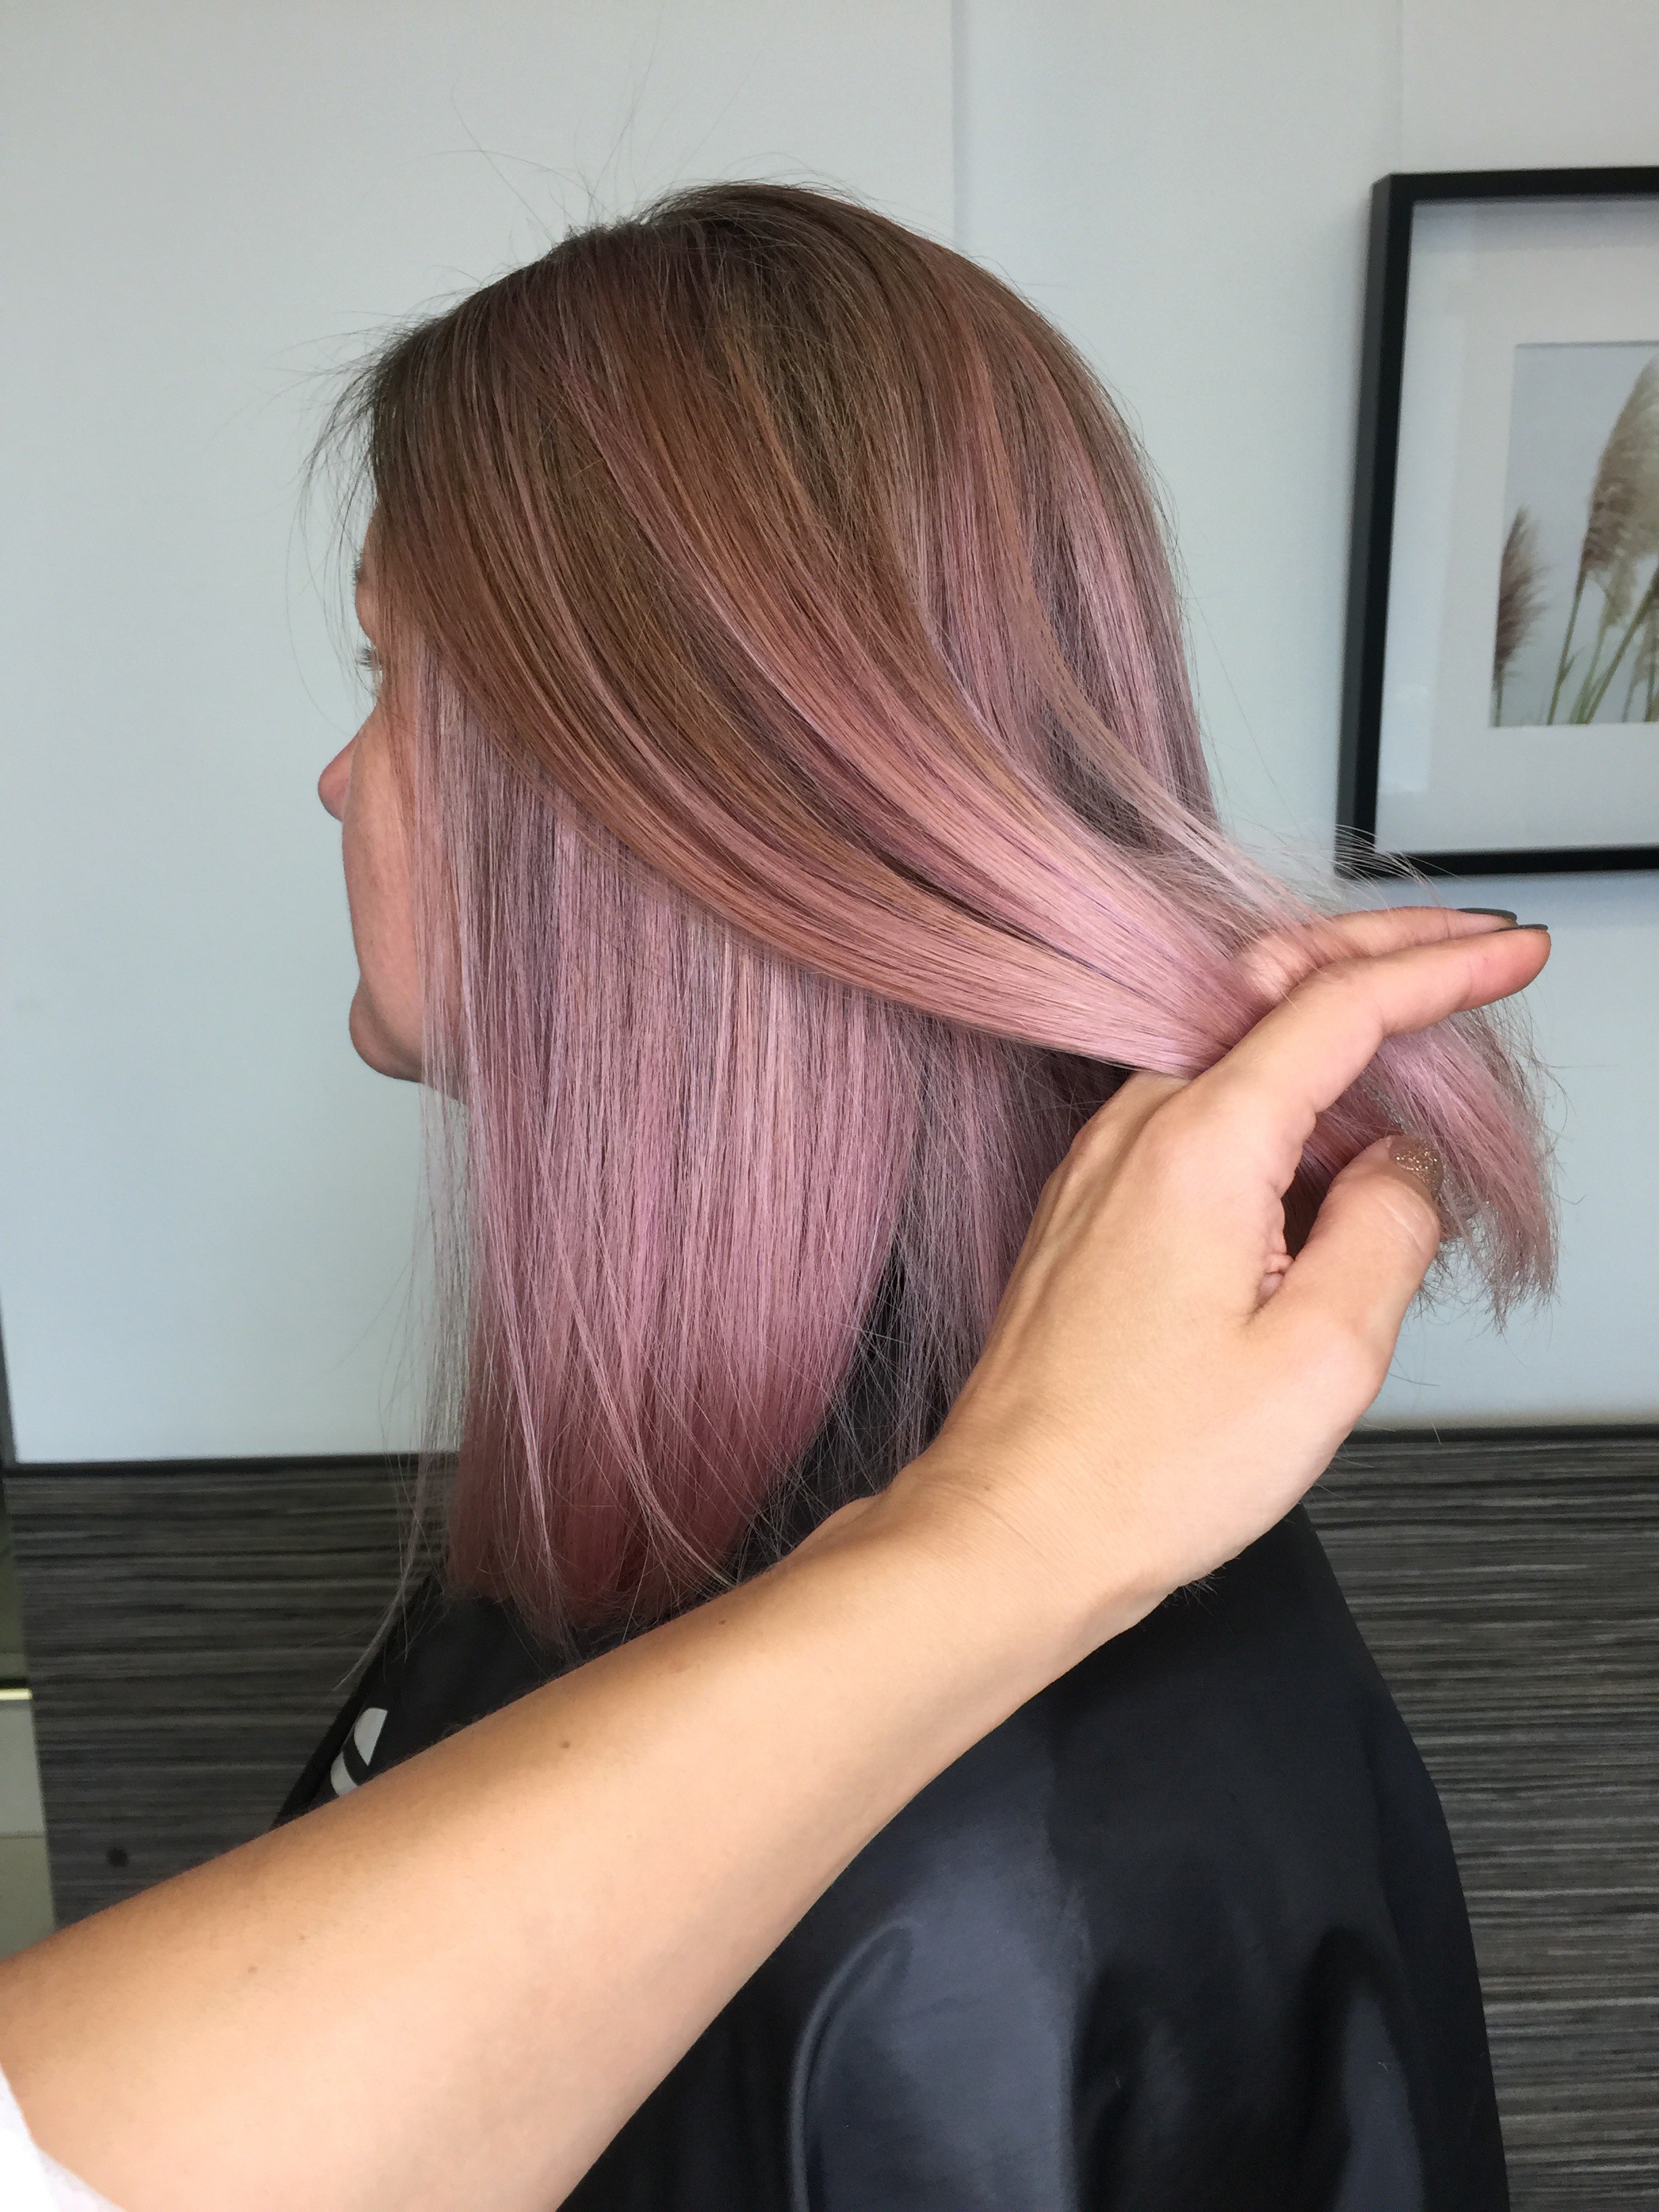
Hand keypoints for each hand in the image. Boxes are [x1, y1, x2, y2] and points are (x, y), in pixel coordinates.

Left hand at [891, 909, 1550, 1652]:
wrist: (1015, 1527)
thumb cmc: (1141, 1467)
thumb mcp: (1323, 1358)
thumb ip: (1388, 1229)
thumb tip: (1402, 1166)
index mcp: (1198, 1144)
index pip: (1339, 1004)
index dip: (1442, 967)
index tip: (1509, 951)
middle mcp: (1135, 1130)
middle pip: (1272, 990)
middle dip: (1381, 956)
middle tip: (1470, 954)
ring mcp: (1102, 1162)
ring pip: (1237, 1062)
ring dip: (1328, 1063)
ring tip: (1403, 1132)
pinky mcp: (1090, 1203)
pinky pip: (1198, 1120)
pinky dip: (1274, 1119)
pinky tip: (1317, 1183)